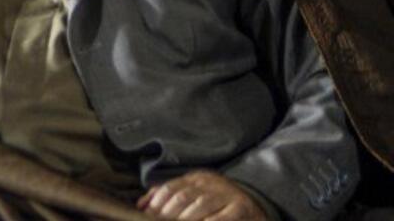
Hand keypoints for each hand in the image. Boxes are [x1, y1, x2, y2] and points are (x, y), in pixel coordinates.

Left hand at [137, 170, 269, 219]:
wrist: (254, 204)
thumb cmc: (216, 202)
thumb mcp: (193, 193)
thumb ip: (167, 196)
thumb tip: (141, 205)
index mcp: (196, 178)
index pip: (171, 188)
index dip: (158, 203)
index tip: (148, 216)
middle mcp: (210, 183)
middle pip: (183, 197)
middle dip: (168, 214)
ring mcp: (226, 194)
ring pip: (201, 205)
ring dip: (186, 219)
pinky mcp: (241, 207)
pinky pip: (224, 216)